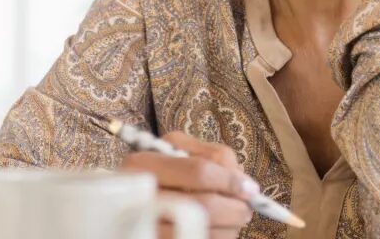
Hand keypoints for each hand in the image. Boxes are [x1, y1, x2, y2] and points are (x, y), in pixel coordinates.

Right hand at [119, 132, 256, 238]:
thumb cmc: (162, 169)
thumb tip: (245, 184)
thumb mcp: (180, 149)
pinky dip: (217, 238)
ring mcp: (146, 226)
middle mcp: (140, 195)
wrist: (129, 201)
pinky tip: (216, 231)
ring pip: (203, 232)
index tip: (250, 188)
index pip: (198, 172)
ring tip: (232, 220)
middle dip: (234, 209)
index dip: (230, 181)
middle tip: (245, 210)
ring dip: (229, 229)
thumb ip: (213, 156)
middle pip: (203, 206)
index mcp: (144, 162)